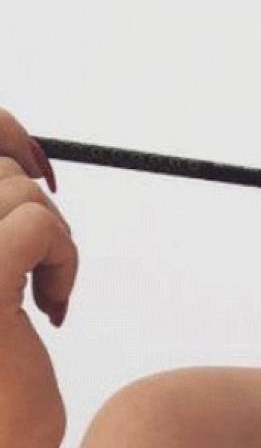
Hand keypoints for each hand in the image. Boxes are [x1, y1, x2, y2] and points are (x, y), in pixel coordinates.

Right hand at [0, 106, 76, 447]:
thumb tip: (19, 155)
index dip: (4, 137)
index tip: (37, 172)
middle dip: (30, 203)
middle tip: (42, 261)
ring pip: (18, 191)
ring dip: (52, 241)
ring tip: (40, 294)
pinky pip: (43, 225)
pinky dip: (66, 260)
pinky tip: (54, 311)